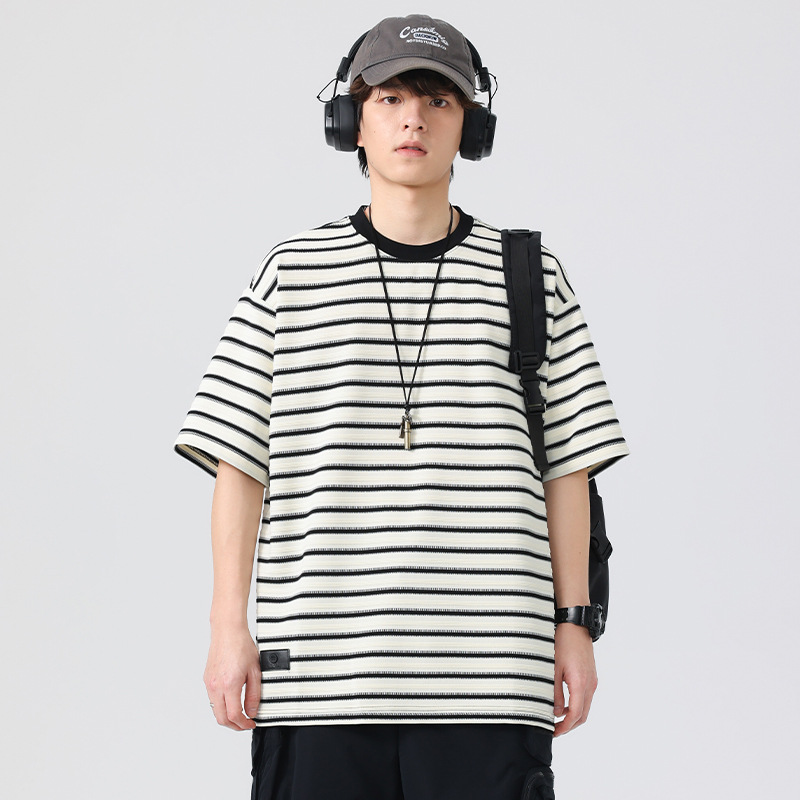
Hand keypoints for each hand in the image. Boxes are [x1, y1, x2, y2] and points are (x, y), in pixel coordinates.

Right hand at [204, 625, 260, 729]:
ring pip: (215, 710)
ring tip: (240, 713)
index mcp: (229, 684)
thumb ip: (254, 694)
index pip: (234, 715)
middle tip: (245, 724)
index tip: (251, 723)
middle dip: (234, 726)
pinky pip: (212, 699)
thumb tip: (252, 711)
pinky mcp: (206, 679)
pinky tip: (232, 700)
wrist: (227, 631)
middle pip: (221, 718)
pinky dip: (221, 706)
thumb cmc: (242, 646)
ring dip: (227, 716)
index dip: (244, 724)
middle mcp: (216, 686)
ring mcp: (209, 683)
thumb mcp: (255, 671)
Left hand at [552, 622, 596, 736]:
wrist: (575, 626)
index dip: (565, 727)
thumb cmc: (563, 643)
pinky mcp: (591, 676)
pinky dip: (577, 706)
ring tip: (558, 719)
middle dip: (569, 726)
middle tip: (555, 729)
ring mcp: (592, 681)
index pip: (575, 714)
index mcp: (580, 683)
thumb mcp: (553, 669)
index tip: (554, 732)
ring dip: (574, 716)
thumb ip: (555, 693)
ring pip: (585, 707)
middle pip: (583, 715)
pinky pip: (586, 697)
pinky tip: (565, 704)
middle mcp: (590, 684)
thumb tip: (556, 712)